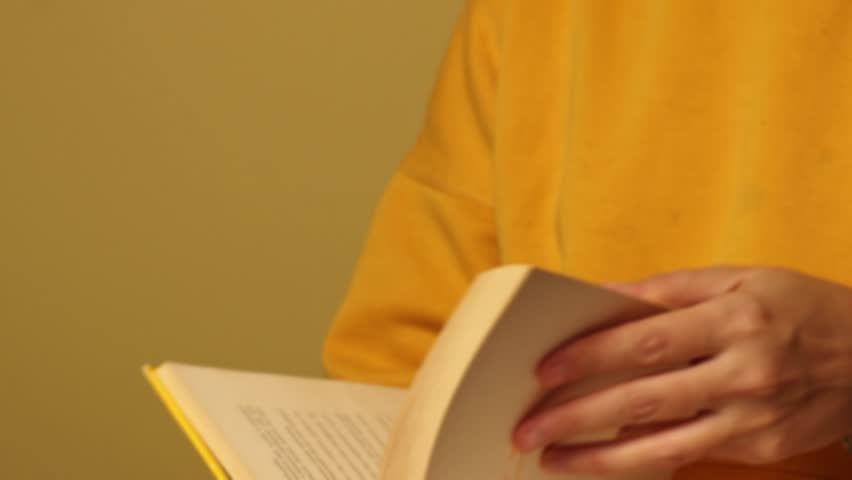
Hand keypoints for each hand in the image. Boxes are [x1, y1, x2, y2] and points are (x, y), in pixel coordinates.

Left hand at [513, 266, 851, 473]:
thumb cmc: (798, 307)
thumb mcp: (740, 279)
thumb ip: (668, 289)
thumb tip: (602, 294)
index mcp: (735, 320)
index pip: (645, 340)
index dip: (590, 357)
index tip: (544, 371)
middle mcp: (744, 373)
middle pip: (644, 400)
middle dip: (578, 417)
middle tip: (527, 428)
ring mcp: (754, 419)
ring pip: (664, 446)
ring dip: (600, 457)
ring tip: (553, 458)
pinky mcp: (761, 449)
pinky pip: (690, 455)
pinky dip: (643, 459)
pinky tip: (604, 460)